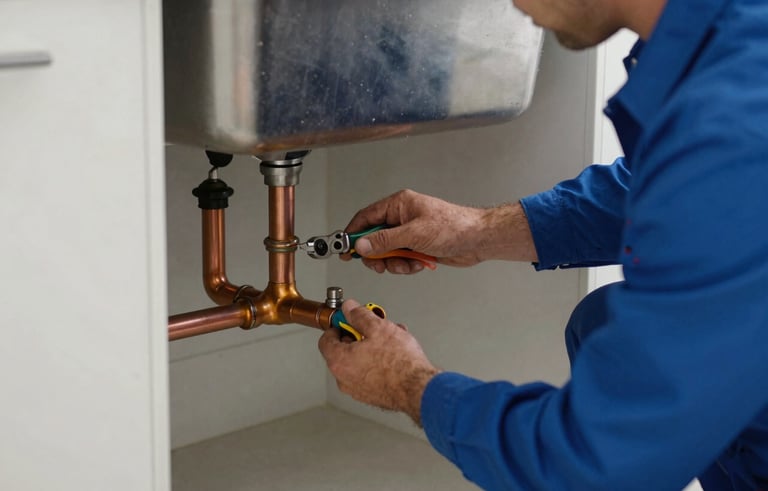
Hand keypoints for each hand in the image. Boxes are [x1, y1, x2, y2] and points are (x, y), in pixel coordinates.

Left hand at [318, 299, 439, 425]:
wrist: (418, 389)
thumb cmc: (400, 363)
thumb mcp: (378, 328)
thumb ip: (359, 315)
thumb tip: (350, 308)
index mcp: (339, 361)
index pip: (326, 339)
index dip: (338, 325)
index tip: (348, 319)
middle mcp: (344, 378)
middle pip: (343, 350)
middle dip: (360, 335)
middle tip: (373, 328)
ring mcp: (357, 389)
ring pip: (359, 361)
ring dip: (372, 348)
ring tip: (391, 340)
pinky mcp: (372, 395)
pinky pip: (369, 373)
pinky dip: (378, 362)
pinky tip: (395, 354)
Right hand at [343, 189, 489, 273]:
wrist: (478, 240)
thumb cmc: (454, 226)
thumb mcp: (414, 234)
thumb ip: (385, 241)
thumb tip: (362, 245)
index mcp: (399, 205)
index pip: (366, 217)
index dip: (353, 234)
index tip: (345, 249)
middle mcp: (402, 217)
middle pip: (374, 238)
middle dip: (378, 255)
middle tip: (381, 265)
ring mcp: (409, 233)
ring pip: (388, 252)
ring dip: (396, 263)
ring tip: (410, 263)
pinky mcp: (417, 246)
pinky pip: (401, 259)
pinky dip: (408, 265)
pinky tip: (421, 262)